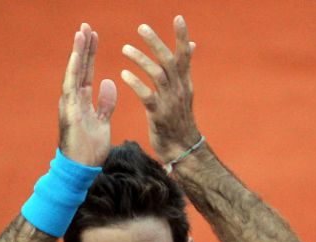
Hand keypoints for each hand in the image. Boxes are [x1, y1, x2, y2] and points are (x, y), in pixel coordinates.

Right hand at [58, 23, 117, 166]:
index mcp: (83, 101)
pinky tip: (76, 57)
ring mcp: (69, 105)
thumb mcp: (103, 122)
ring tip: (81, 33)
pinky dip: (73, 72)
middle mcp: (73, 99)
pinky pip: (71, 88)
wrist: (82, 169)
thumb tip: (109, 82)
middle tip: (86, 25)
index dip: (90, 53)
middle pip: (79, 68)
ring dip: (77, 54)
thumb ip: (105, 103)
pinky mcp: (68, 113)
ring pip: (73, 73)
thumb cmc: (90, 149)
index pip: (87, 72)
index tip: (93, 35)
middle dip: (82, 47)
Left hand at [120, 15, 199, 162]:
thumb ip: (184, 69)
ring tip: (125, 48)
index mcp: (185, 83)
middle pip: (169, 60)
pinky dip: (136, 83)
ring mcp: (170, 102)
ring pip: (157, 75)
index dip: (181, 36)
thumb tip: (191, 45)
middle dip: (156, 42)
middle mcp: (179, 89)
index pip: (185, 55)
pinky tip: (123, 75)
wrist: (182, 149)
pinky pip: (147, 96)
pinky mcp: (158, 115)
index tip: (178, 17)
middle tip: (141, 27)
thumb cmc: (180, 120)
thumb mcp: (185, 92)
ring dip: (141, 59)